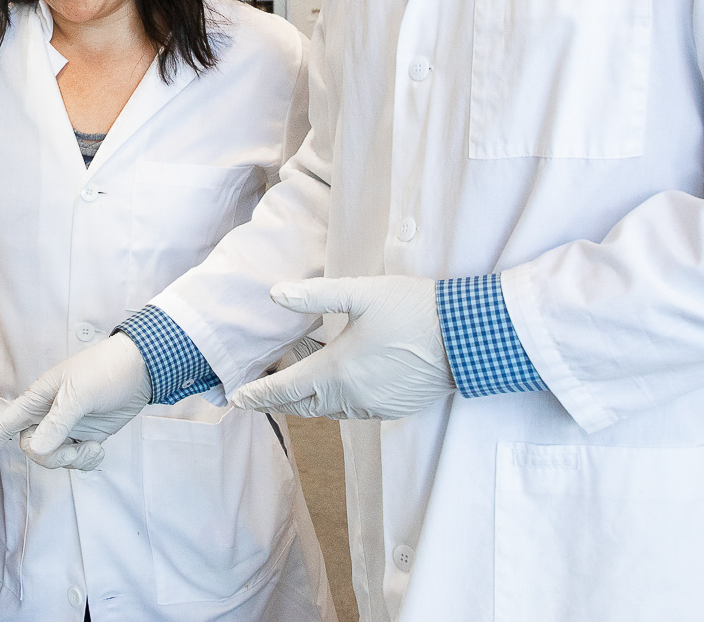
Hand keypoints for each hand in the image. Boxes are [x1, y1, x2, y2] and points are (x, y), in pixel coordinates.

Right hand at [0, 333, 150, 474]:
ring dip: (73, 459)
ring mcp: (65, 426)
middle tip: (77, 449)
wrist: (142, 370)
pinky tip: (99, 448)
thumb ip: (58, 422)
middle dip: (52, 457)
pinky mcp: (84, 435)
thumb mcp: (80, 393)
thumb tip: (37, 449)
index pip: (3, 425)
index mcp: (37, 399)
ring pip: (53, 458)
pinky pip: (74, 459)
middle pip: (32, 450)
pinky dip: (85, 460)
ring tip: (94, 447)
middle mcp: (47, 414)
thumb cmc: (106, 370)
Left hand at [228, 275, 452, 419]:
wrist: (466, 337)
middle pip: (304, 405)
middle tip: (260, 393)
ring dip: (309, 400)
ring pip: (330, 410)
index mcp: (338, 371)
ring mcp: (376, 406)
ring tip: (296, 383)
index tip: (237, 399)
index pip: (286, 390)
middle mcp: (353, 397)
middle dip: (279, 400)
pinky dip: (336, 401)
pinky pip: (354, 410)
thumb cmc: (413, 310)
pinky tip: (338, 383)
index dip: (259, 395)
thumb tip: (275, 293)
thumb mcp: (361, 294)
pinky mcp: (395, 408)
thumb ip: (315, 296)